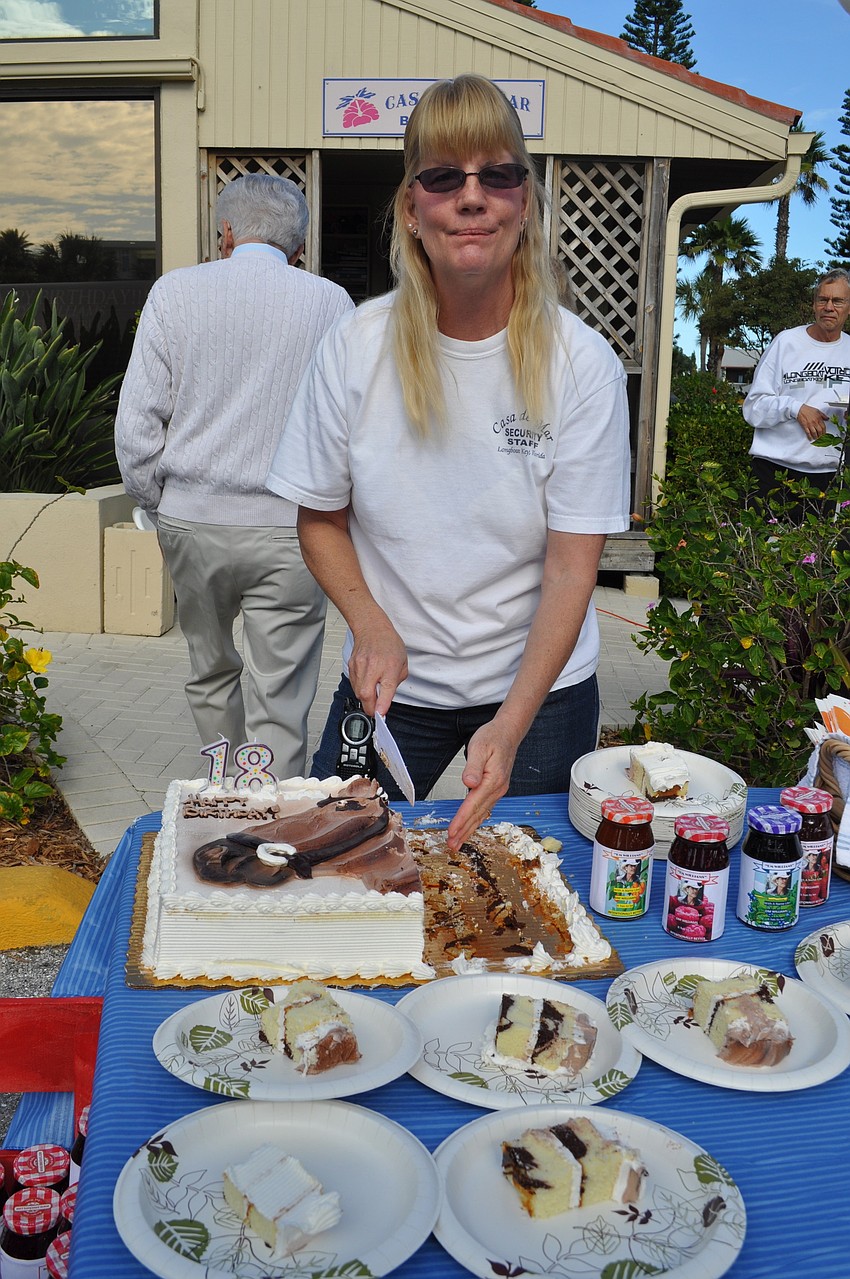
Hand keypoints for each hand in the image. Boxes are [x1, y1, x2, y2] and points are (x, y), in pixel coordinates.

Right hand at [347, 620, 407, 716]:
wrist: (372, 628)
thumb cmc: (389, 644)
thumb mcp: (402, 663)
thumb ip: (396, 682)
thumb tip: (387, 698)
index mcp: (390, 666)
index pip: (386, 690)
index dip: (382, 705)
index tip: (381, 714)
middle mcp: (373, 667)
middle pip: (366, 695)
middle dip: (370, 708)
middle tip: (376, 711)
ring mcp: (360, 666)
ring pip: (358, 692)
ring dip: (365, 698)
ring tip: (373, 692)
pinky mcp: (351, 666)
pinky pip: (354, 684)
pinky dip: (360, 689)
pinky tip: (367, 683)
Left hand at [446, 719, 517, 849]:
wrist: (508, 733)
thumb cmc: (493, 737)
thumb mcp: (479, 747)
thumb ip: (473, 766)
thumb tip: (469, 782)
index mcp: (493, 780)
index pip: (473, 804)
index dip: (461, 819)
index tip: (451, 831)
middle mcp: (497, 788)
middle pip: (478, 814)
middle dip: (464, 831)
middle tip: (452, 845)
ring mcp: (498, 790)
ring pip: (481, 814)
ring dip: (469, 829)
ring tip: (458, 842)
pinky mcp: (495, 789)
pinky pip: (484, 808)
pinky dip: (475, 820)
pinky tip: (469, 827)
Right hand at [797, 404, 827, 440]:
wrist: (800, 409)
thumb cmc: (808, 410)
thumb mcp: (818, 411)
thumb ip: (823, 415)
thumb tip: (827, 419)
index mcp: (819, 418)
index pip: (823, 427)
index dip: (824, 431)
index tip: (824, 434)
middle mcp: (815, 422)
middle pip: (819, 431)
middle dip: (821, 435)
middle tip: (821, 437)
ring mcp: (810, 424)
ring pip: (814, 433)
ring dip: (816, 437)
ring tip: (816, 438)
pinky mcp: (805, 426)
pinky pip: (808, 433)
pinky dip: (809, 436)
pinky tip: (810, 438)